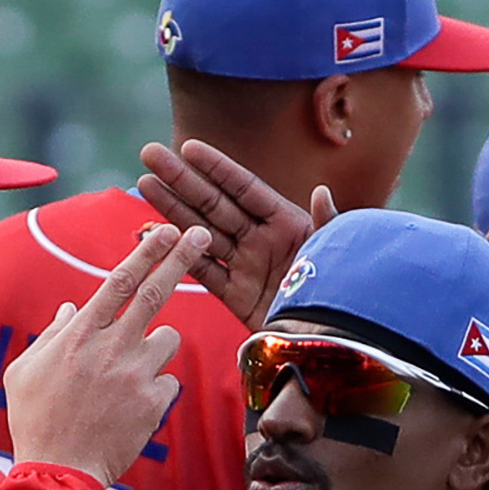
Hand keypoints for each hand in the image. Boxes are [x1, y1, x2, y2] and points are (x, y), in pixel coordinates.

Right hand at [0, 218, 208, 481]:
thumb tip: (69, 309)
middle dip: (181, 258)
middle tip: (201, 235)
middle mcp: (113, 347)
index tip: (166, 230)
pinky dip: (154, 389)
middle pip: (155, 292)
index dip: (146, 251)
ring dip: (157, 345)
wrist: (60, 472)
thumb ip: (51, 336)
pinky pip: (168, 382)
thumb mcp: (25, 372)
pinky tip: (131, 408)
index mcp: (80, 334)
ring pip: (167, 340)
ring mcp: (136, 375)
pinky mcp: (154, 404)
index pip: (119, 280)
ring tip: (131, 371)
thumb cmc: (35, 420)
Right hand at [134, 137, 324, 316]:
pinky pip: (203, 271)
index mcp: (286, 222)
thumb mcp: (340, 255)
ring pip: (201, 231)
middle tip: (149, 154)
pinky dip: (179, 255)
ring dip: (172, 209)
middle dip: (181, 179)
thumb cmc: (343, 293)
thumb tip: (322, 193)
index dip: (217, 168)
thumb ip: (329, 224)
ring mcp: (246, 265)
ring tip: (145, 184)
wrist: (333, 342)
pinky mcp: (236, 295)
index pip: (244, 188)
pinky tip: (154, 236)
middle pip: (214, 203)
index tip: (188, 147)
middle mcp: (261, 239)